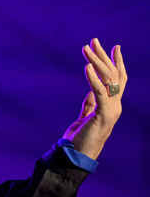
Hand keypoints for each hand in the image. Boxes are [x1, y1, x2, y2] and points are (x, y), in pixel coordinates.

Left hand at [63, 38, 125, 159]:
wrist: (78, 156)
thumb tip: (91, 90)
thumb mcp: (86, 116)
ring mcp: (111, 110)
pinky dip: (93, 79)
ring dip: (95, 62)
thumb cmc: (80, 138)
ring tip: (86, 48)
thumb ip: (91, 103)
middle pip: (113, 75)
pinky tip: (86, 67)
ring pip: (107, 80)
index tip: (114, 46)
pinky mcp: (103, 115)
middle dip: (103, 56)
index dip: (117, 62)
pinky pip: (99, 93)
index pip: (118, 79)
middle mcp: (116, 105)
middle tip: (93, 40)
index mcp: (112, 104)